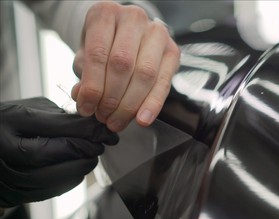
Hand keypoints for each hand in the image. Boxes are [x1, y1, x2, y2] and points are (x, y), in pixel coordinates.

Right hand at [0, 97, 118, 207]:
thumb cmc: (7, 124)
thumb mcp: (30, 109)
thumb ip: (59, 116)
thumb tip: (93, 125)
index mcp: (14, 120)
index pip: (63, 126)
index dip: (92, 129)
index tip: (106, 131)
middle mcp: (10, 149)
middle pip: (63, 152)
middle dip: (89, 149)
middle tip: (101, 144)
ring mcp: (11, 174)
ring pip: (61, 175)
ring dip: (83, 165)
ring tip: (90, 156)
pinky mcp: (15, 193)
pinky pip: (52, 190)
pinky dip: (71, 179)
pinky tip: (75, 168)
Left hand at [72, 2, 179, 131]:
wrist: (127, 34)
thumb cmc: (106, 44)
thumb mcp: (87, 54)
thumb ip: (84, 75)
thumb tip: (83, 97)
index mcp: (106, 14)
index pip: (98, 53)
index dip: (92, 86)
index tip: (87, 107)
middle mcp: (134, 18)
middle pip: (123, 64)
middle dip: (111, 98)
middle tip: (103, 116)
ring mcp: (157, 33)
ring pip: (145, 74)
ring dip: (130, 104)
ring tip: (118, 120)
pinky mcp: (172, 51)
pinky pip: (164, 82)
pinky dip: (152, 104)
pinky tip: (142, 119)